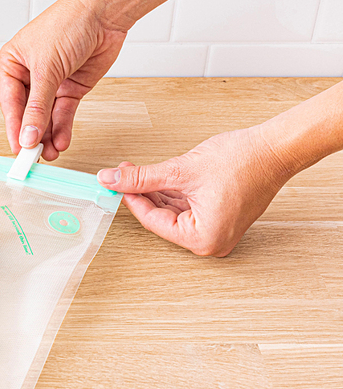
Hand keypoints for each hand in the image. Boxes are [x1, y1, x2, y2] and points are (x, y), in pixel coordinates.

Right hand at [0, 0, 126, 159]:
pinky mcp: (71, 89)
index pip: (10, 104)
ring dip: (48, 136)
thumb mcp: (47, 68)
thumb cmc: (69, 23)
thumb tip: (27, 135)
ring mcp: (51, 84)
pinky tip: (62, 141)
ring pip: (46, 117)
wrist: (106, 12)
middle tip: (34, 158)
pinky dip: (63, 128)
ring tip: (51, 154)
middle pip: (28, 113)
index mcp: (12, 64)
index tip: (18, 150)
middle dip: (32, 135)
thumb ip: (37, 106)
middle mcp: (29, 75)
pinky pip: (64, 114)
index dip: (15, 128)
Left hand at [95, 127, 292, 256]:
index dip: (131, 199)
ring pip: (174, 211)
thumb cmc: (244, 161)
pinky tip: (160, 177)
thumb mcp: (180, 170)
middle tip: (123, 175)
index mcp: (203, 238)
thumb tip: (113, 179)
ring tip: (139, 171)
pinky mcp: (221, 218)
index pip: (153, 221)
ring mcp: (217, 230)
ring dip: (156, 191)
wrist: (276, 148)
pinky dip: (174, 193)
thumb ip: (142, 177)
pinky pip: (189, 208)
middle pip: (162, 217)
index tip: (116, 184)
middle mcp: (211, 241)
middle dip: (142, 193)